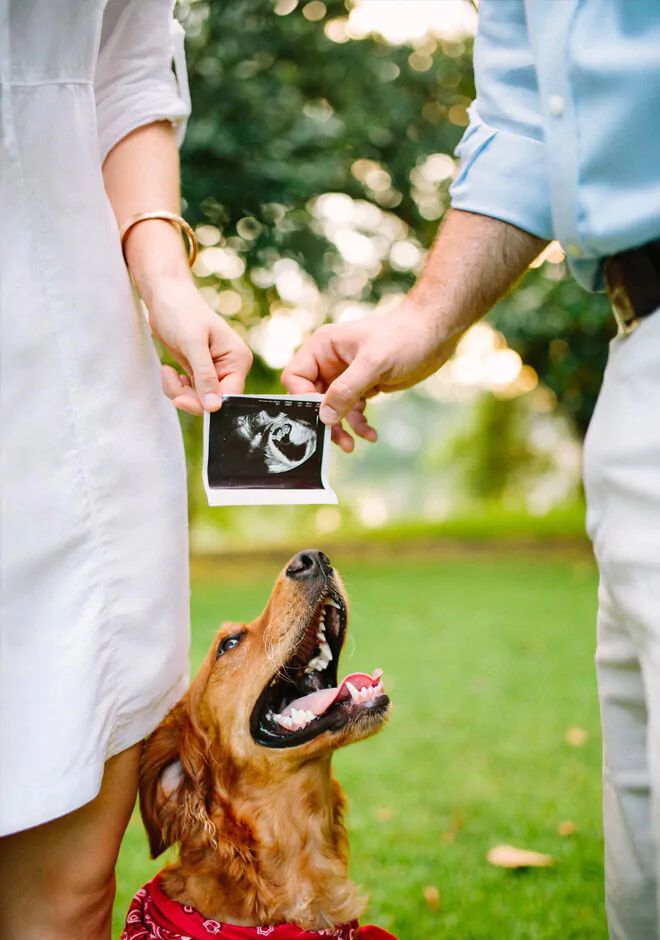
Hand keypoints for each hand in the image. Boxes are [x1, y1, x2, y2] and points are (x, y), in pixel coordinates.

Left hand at [147, 278, 252, 414]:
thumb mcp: (193, 344)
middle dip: (188, 396)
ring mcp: (216, 371)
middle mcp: (231, 367)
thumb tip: (214, 407)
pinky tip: (170, 371)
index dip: (208, 404)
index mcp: (238, 359)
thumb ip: (205, 376)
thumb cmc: (181, 312)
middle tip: (170, 379)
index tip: (180, 400)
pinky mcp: (201, 372)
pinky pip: (191, 393)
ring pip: (200, 400)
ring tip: (167, 372)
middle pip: (213, 401)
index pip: (230, 395)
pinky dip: (177, 387)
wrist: (165, 297)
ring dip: (179, 391)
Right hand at [281, 299, 455, 451]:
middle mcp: (329, 361)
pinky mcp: (362, 386)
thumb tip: (324, 416)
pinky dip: (358, 423)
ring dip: (340, 427)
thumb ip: (346, 389)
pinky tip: (370, 434)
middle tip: (337, 441)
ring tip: (352, 444)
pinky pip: (351, 410)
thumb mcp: (374, 363)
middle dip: (324, 420)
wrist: (435, 334)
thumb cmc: (404, 337)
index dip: (303, 399)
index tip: (320, 417)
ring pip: (331, 408)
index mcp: (323, 347)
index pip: (295, 377)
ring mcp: (345, 375)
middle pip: (311, 397)